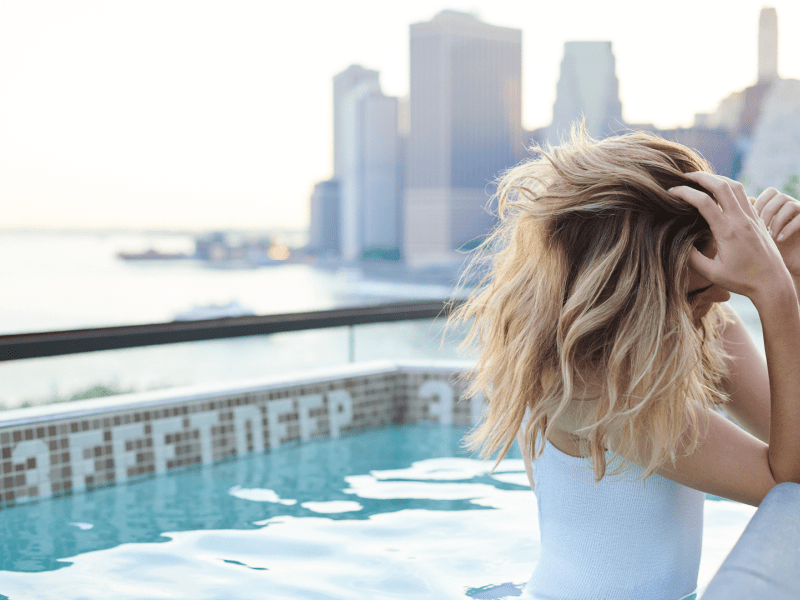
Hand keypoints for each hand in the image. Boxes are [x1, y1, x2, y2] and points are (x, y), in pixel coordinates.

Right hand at [668, 173, 790, 304]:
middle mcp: (741, 220)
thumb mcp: (711, 273)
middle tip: (684, 177)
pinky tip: (719, 192)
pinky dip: (729, 187)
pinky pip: (744, 195)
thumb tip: (678, 241)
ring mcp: (752, 217)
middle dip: (700, 177)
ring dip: (716, 178)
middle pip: (721, 185)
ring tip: (701, 180)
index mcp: (727, 232)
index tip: (671, 192)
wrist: (772, 283)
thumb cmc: (741, 281)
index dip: (684, 193)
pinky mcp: (758, 219)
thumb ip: (692, 258)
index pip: (703, 202)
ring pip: (735, 186)